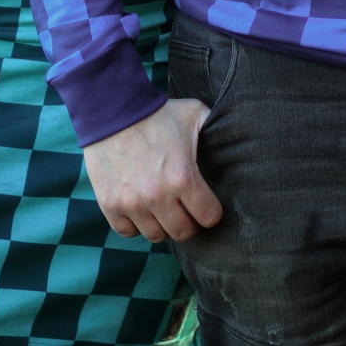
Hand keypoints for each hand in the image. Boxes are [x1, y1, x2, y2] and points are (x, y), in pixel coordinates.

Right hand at [83, 99, 223, 243]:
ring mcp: (132, 203)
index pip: (209, 217)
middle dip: (189, 222)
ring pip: (156, 236)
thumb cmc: (157, 112)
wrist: (112, 108)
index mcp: (183, 177)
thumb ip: (215, 127)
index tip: (206, 204)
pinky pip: (128, 232)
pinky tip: (139, 208)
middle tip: (185, 210)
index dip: (211, 211)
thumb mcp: (193, 114)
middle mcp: (158, 196)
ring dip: (161, 224)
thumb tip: (235, 135)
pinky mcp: (110, 205)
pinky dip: (134, 224)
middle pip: (183, 232)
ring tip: (162, 208)